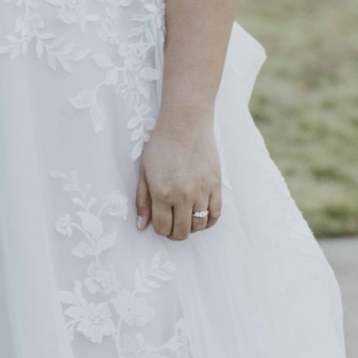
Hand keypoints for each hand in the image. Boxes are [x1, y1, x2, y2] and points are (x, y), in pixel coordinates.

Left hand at [136, 116, 221, 239]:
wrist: (185, 124)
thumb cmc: (161, 145)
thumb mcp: (144, 172)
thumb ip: (142, 201)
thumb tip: (142, 225)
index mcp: (162, 193)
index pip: (163, 228)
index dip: (160, 230)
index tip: (159, 224)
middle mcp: (183, 196)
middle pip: (182, 231)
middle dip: (174, 233)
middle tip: (172, 226)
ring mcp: (202, 191)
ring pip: (199, 225)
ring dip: (191, 227)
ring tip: (185, 218)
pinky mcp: (216, 185)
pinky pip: (215, 214)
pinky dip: (208, 221)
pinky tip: (201, 216)